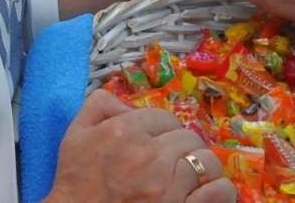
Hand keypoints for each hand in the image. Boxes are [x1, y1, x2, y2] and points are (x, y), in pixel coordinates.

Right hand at [45, 90, 231, 202]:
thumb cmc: (76, 181)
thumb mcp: (74, 135)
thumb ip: (98, 106)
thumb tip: (127, 103)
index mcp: (125, 131)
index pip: (163, 117)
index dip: (161, 128)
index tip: (156, 140)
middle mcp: (151, 155)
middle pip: (188, 137)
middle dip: (181, 146)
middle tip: (171, 159)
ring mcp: (170, 185)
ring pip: (207, 162)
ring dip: (202, 166)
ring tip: (192, 174)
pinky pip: (218, 192)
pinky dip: (219, 189)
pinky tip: (208, 190)